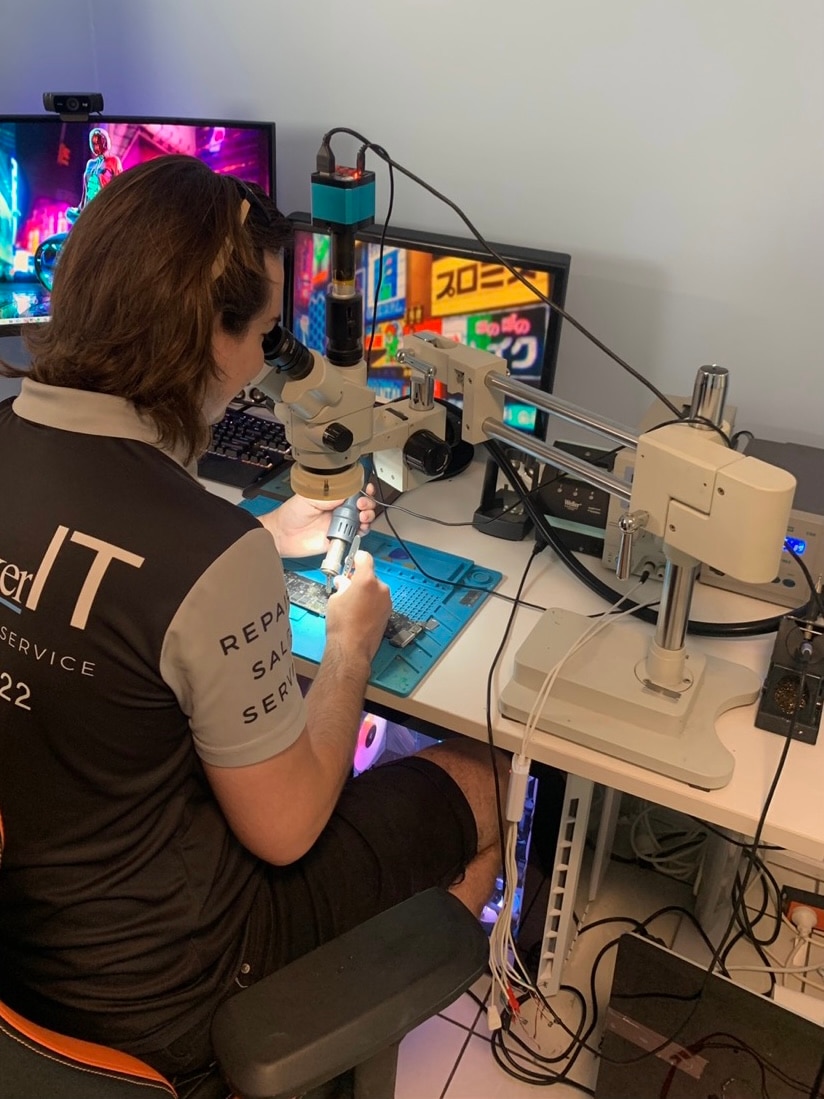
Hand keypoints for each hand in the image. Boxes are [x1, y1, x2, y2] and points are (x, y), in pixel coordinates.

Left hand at [261, 486, 377, 558]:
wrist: (283, 535)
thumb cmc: (291, 514)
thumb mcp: (310, 497)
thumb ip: (330, 495)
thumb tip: (348, 491)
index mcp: (333, 498)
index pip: (354, 491)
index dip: (363, 489)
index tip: (366, 489)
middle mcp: (338, 510)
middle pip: (362, 505)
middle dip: (368, 503)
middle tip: (362, 504)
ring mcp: (340, 525)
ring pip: (362, 520)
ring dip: (367, 517)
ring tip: (362, 516)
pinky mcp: (339, 539)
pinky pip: (356, 537)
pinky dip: (361, 532)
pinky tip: (358, 528)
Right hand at [325, 550, 391, 663]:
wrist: (352, 648)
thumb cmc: (341, 623)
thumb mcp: (335, 599)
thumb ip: (342, 586)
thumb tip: (343, 582)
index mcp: (366, 580)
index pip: (365, 558)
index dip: (356, 558)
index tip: (350, 563)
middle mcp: (380, 588)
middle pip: (370, 575)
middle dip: (359, 578)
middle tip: (347, 587)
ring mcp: (386, 601)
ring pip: (375, 588)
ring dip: (366, 591)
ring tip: (353, 603)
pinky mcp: (388, 612)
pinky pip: (379, 600)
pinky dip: (371, 602)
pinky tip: (360, 612)